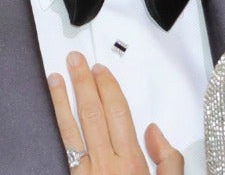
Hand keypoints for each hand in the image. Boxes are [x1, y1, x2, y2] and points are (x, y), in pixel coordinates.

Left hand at [48, 52, 182, 174]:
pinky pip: (64, 144)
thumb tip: (155, 132)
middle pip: (93, 113)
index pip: (118, 113)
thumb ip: (169, 160)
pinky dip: (59, 122)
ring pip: (72, 127)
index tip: (100, 70)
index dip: (108, 87)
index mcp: (133, 163)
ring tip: (57, 76)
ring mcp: (87, 171)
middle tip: (76, 61)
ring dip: (63, 98)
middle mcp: (107, 164)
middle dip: (84, 82)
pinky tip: (55, 108)